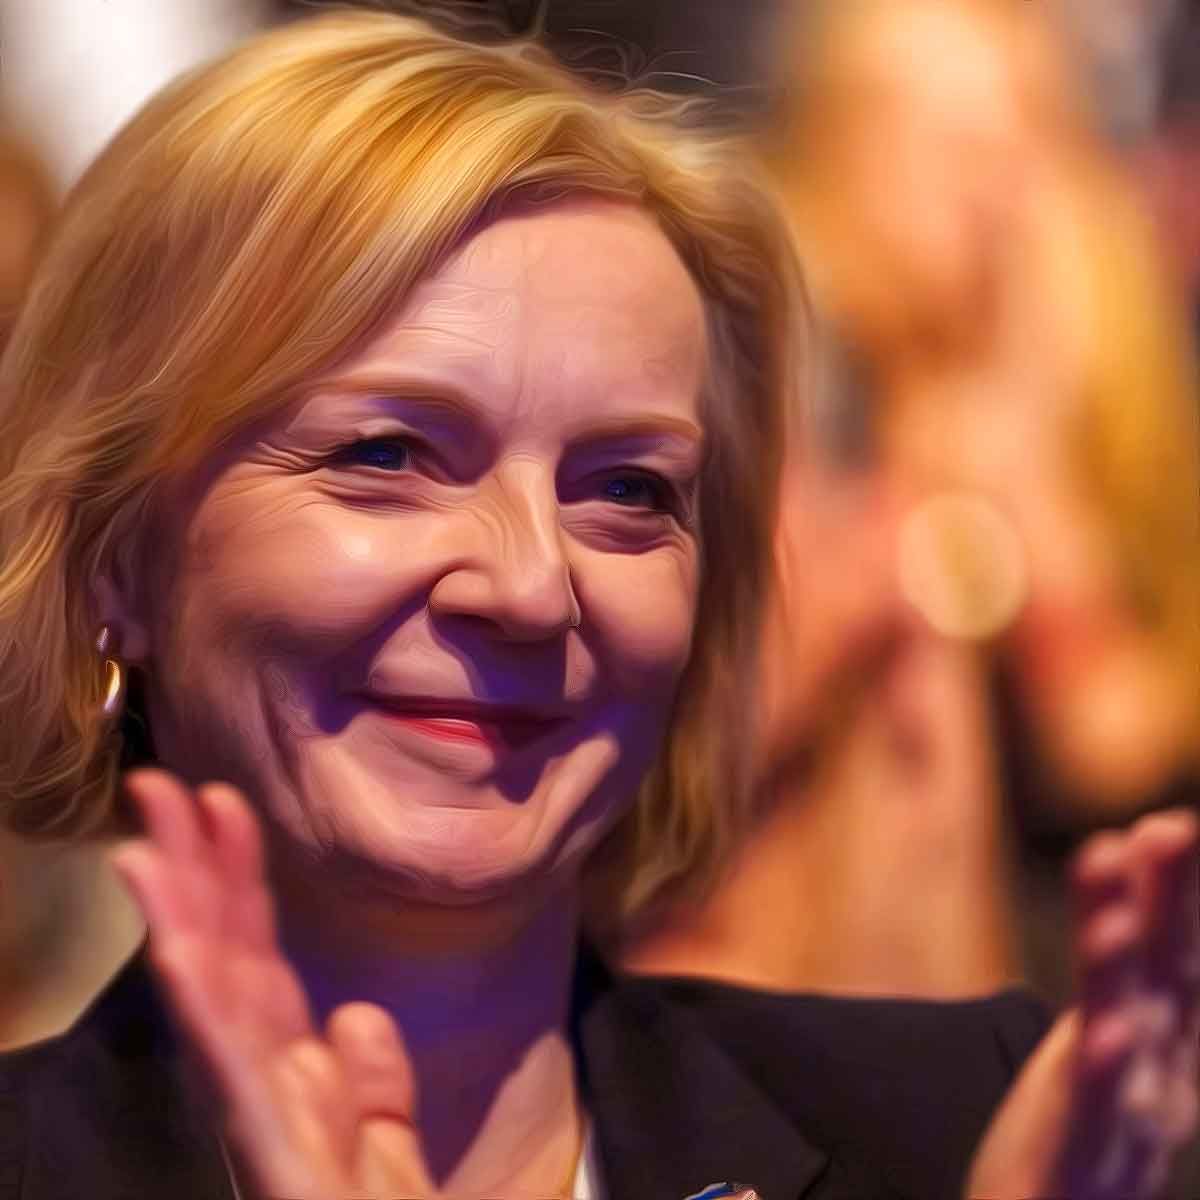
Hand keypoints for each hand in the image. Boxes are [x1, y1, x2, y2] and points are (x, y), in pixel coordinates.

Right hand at [111, 768, 436, 1199]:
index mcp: (297, 1090)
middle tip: (162, 784)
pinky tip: (181, 948)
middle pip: (228, 969)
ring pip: (216, 1007)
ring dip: (180, 922)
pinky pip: (238, 1077)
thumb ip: (375, 1091)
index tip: (223, 806)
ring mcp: (266, 1130)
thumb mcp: (390, 1161)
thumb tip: (356, 1012)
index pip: (260, 970)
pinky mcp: (278, 1164)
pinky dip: (205, 1008)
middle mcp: (269, 1098)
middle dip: (194, 878)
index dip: (240, 890)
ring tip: (147, 841)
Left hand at [966, 809, 1199, 1198]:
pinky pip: (1099, 1111)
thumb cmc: (1091, 1123)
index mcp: (1163, 1036)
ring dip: (1123, 970)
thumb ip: (1121, 959)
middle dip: (1169, 903)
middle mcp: (1158, 1069)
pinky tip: (1109, 1036)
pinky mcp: (1085, 1155)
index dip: (1173, 891)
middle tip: (1170, 829)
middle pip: (1163, 973)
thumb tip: (1129, 854)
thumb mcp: (1112, 1035)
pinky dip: (1110, 1073)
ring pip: (1126, 1030)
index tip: (1164, 823)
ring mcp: (1128, 1116)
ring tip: (1118, 918)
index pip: (1172, 951)